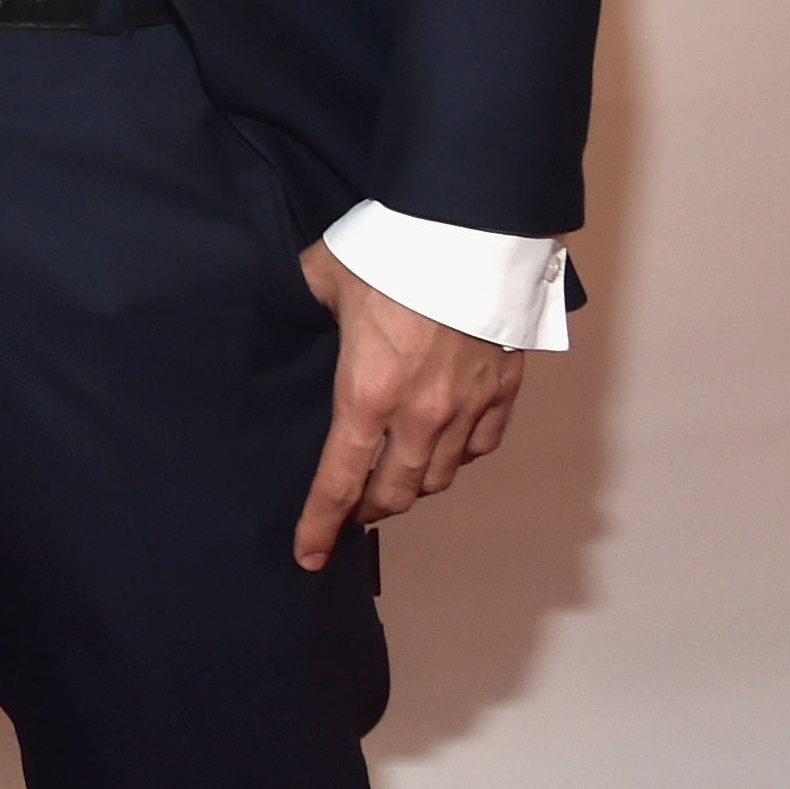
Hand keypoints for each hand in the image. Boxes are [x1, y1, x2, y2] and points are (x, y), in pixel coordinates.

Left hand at [293, 240, 522, 569]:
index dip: (320, 523)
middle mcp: (421, 416)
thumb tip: (287, 303)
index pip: (339, 480)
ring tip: (392, 481)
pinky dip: (458, 457)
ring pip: (440, 476)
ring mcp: (467, 408)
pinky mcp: (502, 392)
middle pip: (395, 492)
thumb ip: (303, 301)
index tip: (308, 554)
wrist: (472, 234)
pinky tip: (442, 448)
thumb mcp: (324, 277)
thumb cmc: (393, 253)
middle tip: (350, 511)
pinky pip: (481, 446)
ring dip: (412, 487)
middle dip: (368, 510)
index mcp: (367, 396)